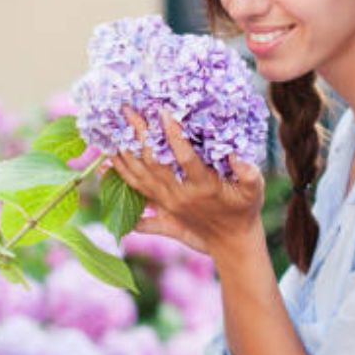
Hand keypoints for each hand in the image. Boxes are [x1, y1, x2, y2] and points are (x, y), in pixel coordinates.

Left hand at [112, 107, 265, 256]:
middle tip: (127, 110)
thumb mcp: (253, 191)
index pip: (185, 158)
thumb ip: (248, 174)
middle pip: (153, 163)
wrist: (231, 244)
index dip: (173, 135)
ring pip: (138, 177)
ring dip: (124, 152)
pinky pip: (133, 193)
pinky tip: (101, 165)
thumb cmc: (243, 211)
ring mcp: (166, 204)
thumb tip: (237, 155)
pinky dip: (118, 178)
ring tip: (111, 129)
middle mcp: (179, 195)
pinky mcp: (159, 210)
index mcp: (202, 186)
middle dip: (139, 134)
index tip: (163, 112)